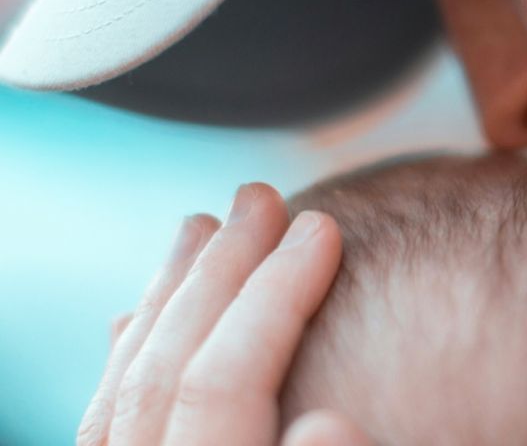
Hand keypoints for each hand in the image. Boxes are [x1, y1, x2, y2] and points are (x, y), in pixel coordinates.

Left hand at [77, 184, 366, 445]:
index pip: (224, 383)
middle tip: (260, 199)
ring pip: (126, 387)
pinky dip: (132, 352)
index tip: (321, 229)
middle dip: (219, 272)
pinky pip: (107, 417)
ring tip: (203, 228)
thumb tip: (324, 423)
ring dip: (170, 295)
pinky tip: (143, 316)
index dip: (275, 298)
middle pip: (166, 372)